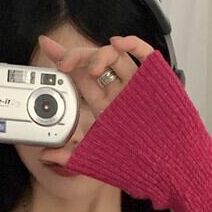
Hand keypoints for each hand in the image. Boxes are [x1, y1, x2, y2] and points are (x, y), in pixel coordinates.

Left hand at [36, 33, 154, 153]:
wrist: (166, 169)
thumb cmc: (137, 165)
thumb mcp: (95, 159)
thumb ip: (69, 156)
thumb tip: (45, 155)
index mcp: (105, 107)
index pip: (80, 77)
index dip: (63, 59)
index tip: (46, 46)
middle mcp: (119, 93)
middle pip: (94, 62)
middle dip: (75, 56)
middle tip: (63, 63)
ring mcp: (137, 85)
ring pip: (115, 56)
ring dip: (99, 54)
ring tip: (91, 68)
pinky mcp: (156, 80)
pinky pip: (145, 54)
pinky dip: (132, 43)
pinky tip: (118, 43)